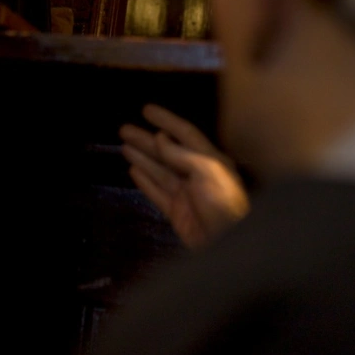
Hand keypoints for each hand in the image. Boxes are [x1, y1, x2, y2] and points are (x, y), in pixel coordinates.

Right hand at [120, 104, 249, 248]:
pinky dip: (145, 181)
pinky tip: (133, 171)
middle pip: (166, 151)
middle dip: (145, 139)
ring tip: (124, 146)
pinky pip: (157, 192)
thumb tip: (161, 139)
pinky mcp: (177, 212)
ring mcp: (185, 194)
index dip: (166, 120)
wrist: (230, 244)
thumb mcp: (206, 171)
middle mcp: (196, 174)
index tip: (146, 110)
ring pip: (159, 171)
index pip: (184, 133)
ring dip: (142, 157)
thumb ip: (182, 154)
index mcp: (209, 160)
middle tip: (124, 129)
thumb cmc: (223, 203)